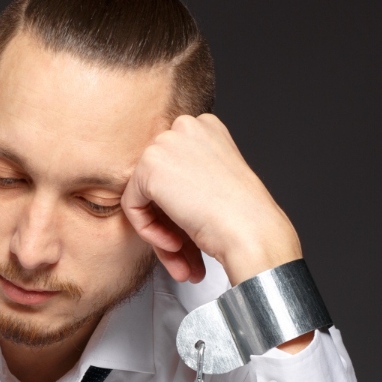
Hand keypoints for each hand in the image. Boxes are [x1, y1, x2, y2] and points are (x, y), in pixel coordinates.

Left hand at [122, 114, 301, 286]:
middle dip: (167, 220)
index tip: (193, 227)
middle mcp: (185, 127)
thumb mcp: (214, 185)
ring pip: (143, 195)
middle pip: (157, 181)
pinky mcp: (149, 166)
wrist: (250, 231)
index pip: (173, 168)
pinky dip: (147, 230)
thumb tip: (158, 195)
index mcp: (206, 128)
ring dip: (160, 229)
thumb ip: (185, 179)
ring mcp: (166, 143)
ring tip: (180, 254)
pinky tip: (174, 243)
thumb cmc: (242, 216)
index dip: (179, 204)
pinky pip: (132, 205)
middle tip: (182, 249)